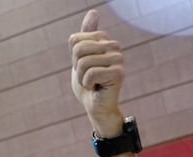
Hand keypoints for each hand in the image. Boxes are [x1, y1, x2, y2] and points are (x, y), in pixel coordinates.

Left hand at [69, 10, 124, 132]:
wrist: (95, 107)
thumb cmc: (88, 85)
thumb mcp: (80, 59)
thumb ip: (84, 37)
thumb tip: (94, 11)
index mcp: (104, 40)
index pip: (75, 40)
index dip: (73, 58)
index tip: (83, 68)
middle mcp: (114, 46)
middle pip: (79, 50)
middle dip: (77, 68)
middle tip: (88, 77)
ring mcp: (118, 59)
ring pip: (84, 63)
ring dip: (83, 78)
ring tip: (93, 83)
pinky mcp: (119, 73)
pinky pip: (91, 74)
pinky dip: (88, 84)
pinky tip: (97, 88)